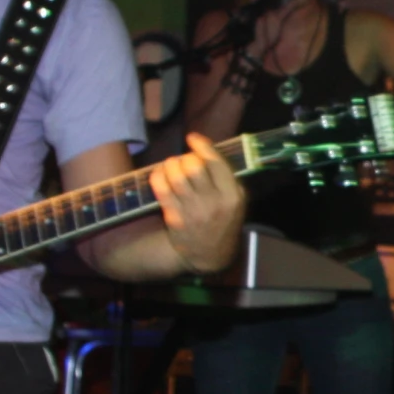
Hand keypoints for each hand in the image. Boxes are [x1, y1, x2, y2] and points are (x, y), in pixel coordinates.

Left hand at [152, 133, 245, 274]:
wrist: (208, 255)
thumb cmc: (222, 220)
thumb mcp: (236, 201)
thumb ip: (227, 177)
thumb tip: (205, 148)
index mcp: (232, 196)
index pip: (216, 163)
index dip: (202, 146)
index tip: (192, 138)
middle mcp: (214, 203)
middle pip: (194, 166)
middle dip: (185, 157)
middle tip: (183, 161)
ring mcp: (193, 211)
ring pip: (175, 175)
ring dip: (170, 165)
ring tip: (171, 166)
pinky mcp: (174, 218)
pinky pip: (161, 189)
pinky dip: (157, 176)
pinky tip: (160, 175)